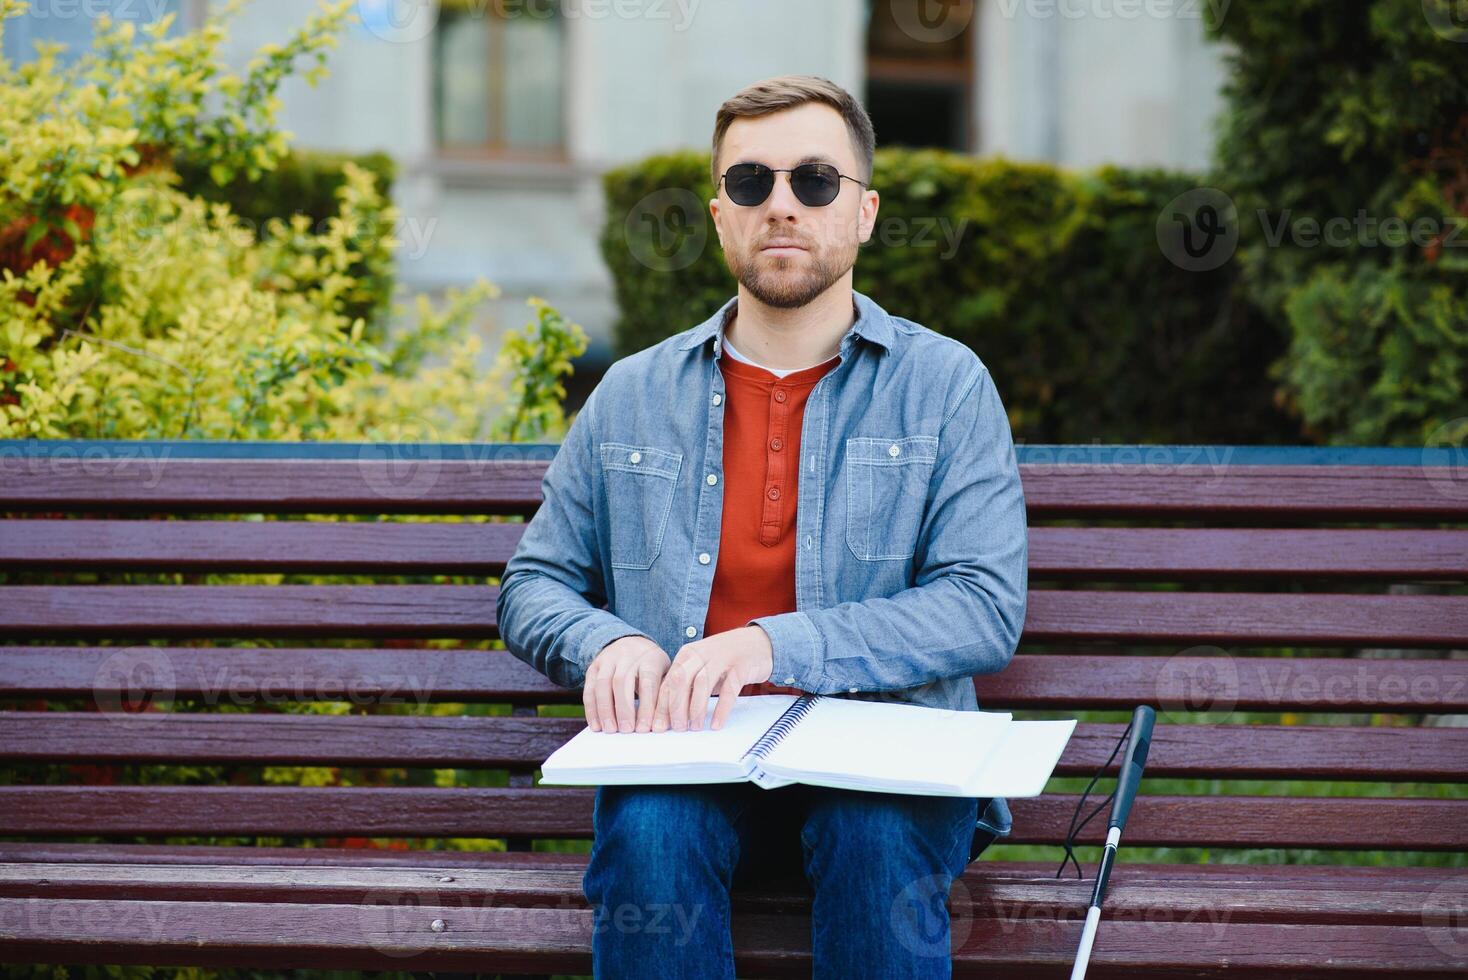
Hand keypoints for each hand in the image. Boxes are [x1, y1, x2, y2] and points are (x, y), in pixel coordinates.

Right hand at [582, 635, 670, 732]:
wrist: (631, 643)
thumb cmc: (652, 667)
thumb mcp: (664, 674)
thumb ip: (663, 695)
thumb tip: (661, 725)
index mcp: (650, 658)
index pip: (648, 682)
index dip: (646, 707)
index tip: (645, 728)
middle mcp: (628, 655)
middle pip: (622, 681)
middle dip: (623, 709)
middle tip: (626, 730)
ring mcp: (608, 659)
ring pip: (603, 683)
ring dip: (605, 710)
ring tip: (610, 730)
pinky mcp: (594, 666)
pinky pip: (589, 688)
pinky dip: (591, 709)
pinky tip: (596, 725)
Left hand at [653, 625, 773, 732]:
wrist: (758, 643)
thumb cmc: (725, 659)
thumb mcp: (701, 666)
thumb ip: (686, 684)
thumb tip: (668, 713)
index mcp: (688, 654)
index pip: (669, 681)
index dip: (662, 705)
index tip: (659, 725)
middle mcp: (702, 653)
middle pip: (681, 681)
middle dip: (676, 708)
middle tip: (677, 729)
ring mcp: (722, 658)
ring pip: (702, 684)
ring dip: (696, 709)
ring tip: (695, 727)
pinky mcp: (741, 667)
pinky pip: (729, 690)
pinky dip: (721, 709)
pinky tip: (716, 724)